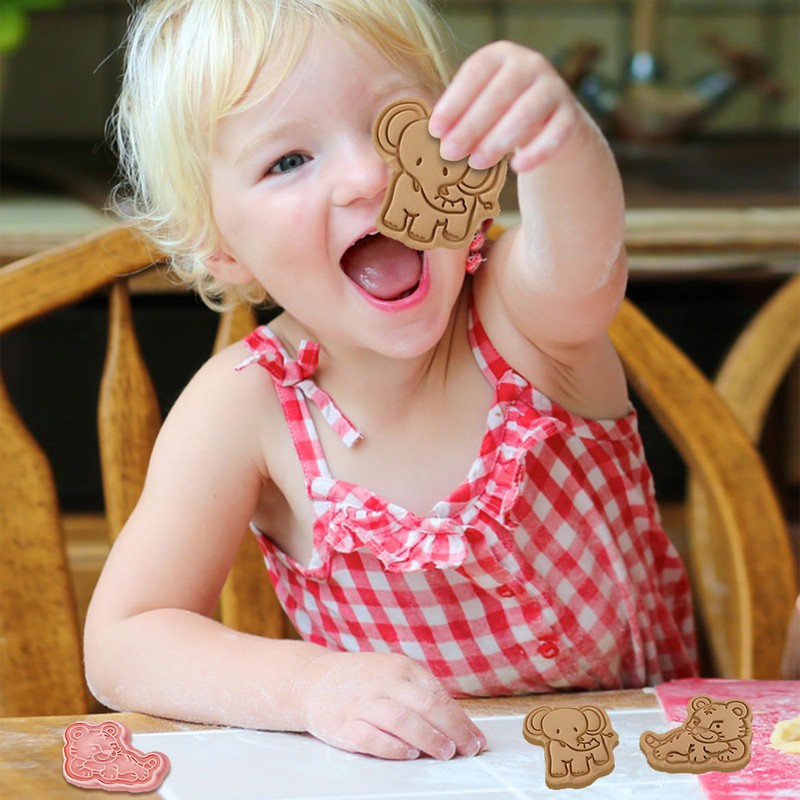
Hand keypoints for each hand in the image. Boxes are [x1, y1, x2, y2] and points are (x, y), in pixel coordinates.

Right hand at [294, 651, 485, 759]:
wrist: (313, 679)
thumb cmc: (361, 679)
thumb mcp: (392, 672)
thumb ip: (419, 692)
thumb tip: (455, 721)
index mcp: (399, 667)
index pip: (437, 694)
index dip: (460, 719)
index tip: (475, 739)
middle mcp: (382, 682)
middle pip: (425, 705)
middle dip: (452, 729)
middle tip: (467, 748)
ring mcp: (362, 702)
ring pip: (401, 720)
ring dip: (427, 738)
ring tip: (445, 752)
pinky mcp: (344, 724)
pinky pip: (371, 738)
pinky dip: (392, 747)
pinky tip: (408, 754)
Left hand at [429, 41, 581, 173]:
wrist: (548, 123)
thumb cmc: (500, 114)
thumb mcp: (478, 107)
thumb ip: (459, 117)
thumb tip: (436, 140)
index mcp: (500, 56)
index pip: (475, 72)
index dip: (454, 102)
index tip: (435, 130)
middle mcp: (530, 65)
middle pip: (499, 94)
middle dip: (471, 126)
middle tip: (449, 153)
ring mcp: (554, 89)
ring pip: (527, 113)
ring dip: (499, 140)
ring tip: (476, 163)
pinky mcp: (570, 117)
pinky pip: (555, 134)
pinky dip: (537, 152)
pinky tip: (517, 168)